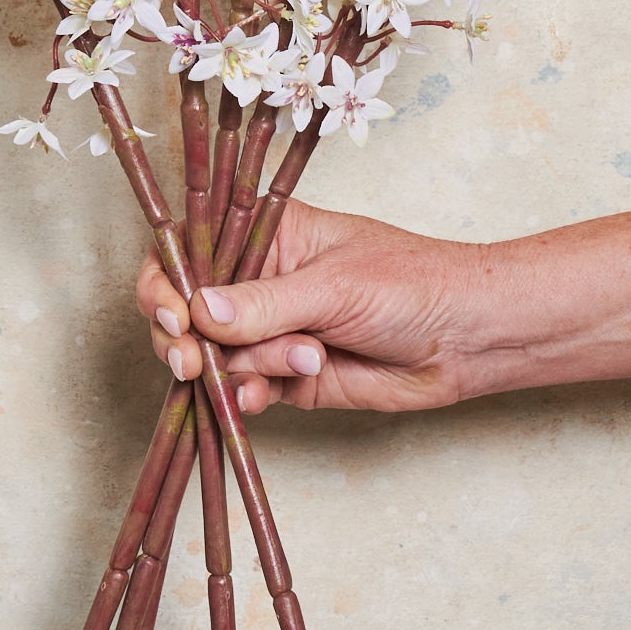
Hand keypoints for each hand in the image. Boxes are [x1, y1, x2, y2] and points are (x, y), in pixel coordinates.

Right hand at [137, 199, 481, 413]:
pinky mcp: (287, 376)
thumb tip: (196, 311)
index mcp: (267, 233)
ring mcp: (272, 330)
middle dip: (185, 337)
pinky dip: (250, 396)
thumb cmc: (410, 285)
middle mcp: (260, 279)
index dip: (165, 279)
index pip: (191, 247)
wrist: (465, 341)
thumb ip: (263, 304)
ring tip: (305, 358)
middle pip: (187, 308)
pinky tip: (273, 392)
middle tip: (194, 361)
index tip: (170, 313)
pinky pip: (244, 389)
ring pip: (216, 355)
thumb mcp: (333, 285)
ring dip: (246, 365)